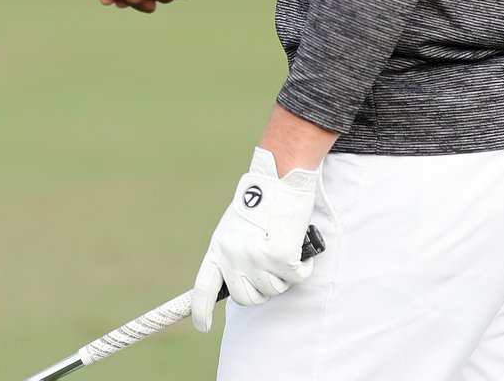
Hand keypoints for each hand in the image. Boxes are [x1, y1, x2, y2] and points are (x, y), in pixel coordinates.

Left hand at [192, 147, 316, 332]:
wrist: (278, 178)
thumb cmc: (261, 200)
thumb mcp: (235, 227)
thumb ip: (234, 254)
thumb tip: (240, 281)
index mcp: (218, 247)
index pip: (202, 287)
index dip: (201, 311)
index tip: (202, 327)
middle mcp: (233, 257)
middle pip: (245, 299)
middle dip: (260, 291)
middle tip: (270, 270)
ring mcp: (255, 259)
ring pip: (273, 290)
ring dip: (282, 275)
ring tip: (282, 246)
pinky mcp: (279, 257)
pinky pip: (296, 277)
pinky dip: (302, 265)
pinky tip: (298, 244)